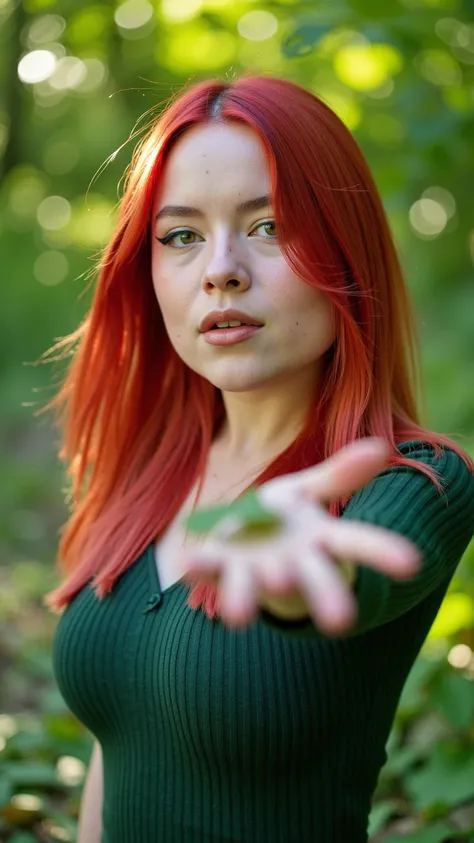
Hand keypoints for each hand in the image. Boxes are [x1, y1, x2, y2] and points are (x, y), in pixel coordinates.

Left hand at [180, 438, 420, 632]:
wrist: (238, 538)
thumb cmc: (278, 517)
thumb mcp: (304, 491)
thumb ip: (338, 474)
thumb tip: (380, 447)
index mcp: (316, 540)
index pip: (356, 544)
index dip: (383, 553)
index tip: (412, 563)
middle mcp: (290, 563)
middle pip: (315, 582)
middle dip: (325, 599)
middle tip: (340, 621)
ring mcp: (253, 570)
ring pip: (254, 589)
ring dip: (248, 598)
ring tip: (240, 612)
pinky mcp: (219, 567)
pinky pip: (209, 570)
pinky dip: (200, 568)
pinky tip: (188, 564)